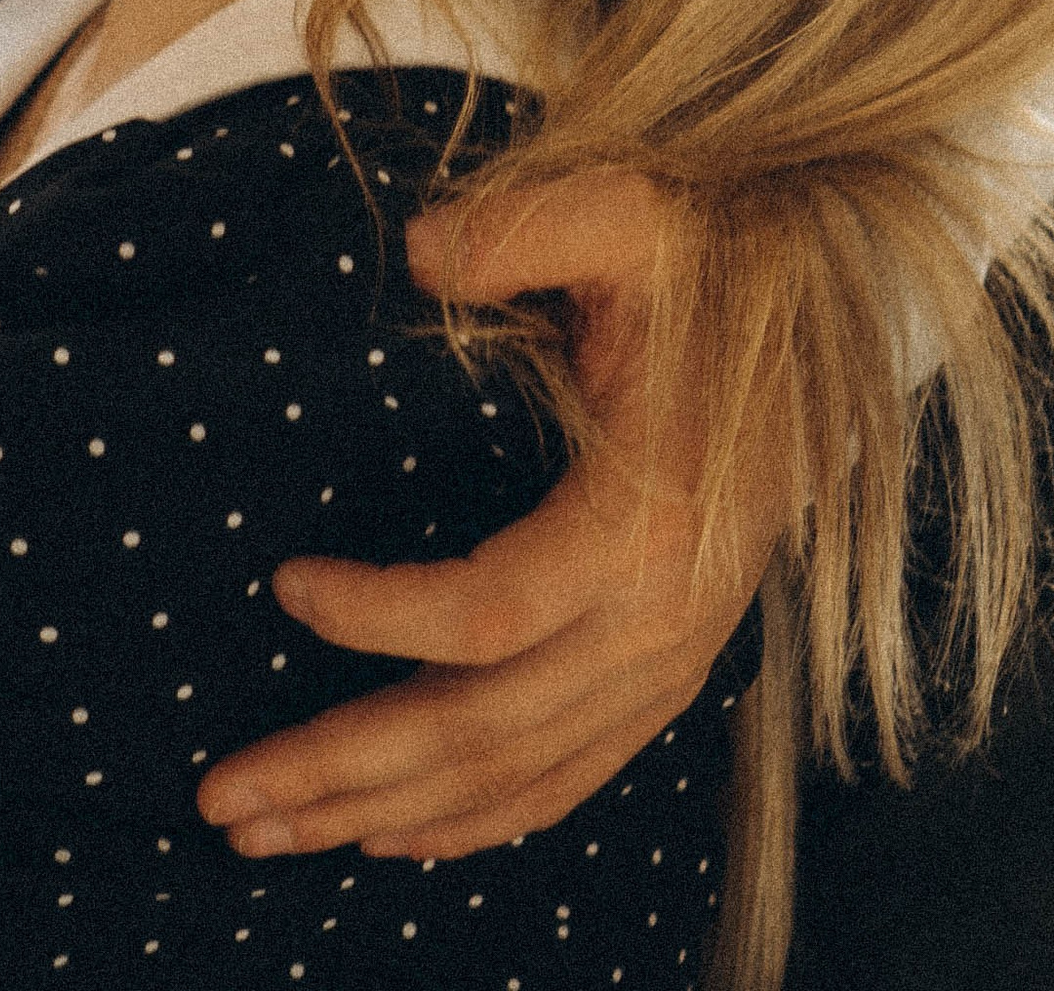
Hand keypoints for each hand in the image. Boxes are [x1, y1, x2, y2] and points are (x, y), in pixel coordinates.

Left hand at [196, 170, 773, 862]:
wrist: (830, 327)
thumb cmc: (714, 273)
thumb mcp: (630, 219)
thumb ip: (527, 226)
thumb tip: (420, 247)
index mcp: (644, 524)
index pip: (490, 611)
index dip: (379, 614)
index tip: (283, 581)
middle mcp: (660, 622)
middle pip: (483, 729)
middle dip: (343, 771)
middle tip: (223, 797)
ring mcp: (670, 665)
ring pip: (514, 776)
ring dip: (384, 813)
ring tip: (267, 829)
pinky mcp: (670, 676)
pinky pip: (566, 780)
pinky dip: (477, 821)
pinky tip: (394, 834)